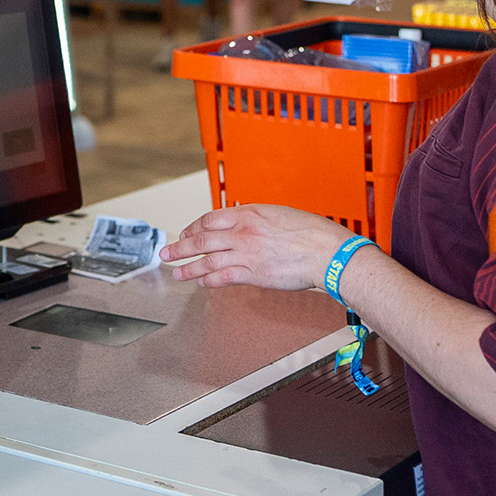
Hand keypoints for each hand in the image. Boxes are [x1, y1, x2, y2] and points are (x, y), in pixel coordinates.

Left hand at [161, 204, 356, 292]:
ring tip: (176, 272)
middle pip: (201, 239)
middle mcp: (244, 232)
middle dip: (180, 247)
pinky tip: (202, 283)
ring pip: (207, 260)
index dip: (193, 228)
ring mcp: (247, 254)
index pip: (210, 219)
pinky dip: (209, 281)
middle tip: (167, 252)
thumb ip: (256, 220)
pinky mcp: (254, 274)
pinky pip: (223, 277)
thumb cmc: (311, 232)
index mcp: (249, 213)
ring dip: (189, 267)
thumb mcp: (279, 214)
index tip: (186, 233)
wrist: (328, 252)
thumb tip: (243, 226)